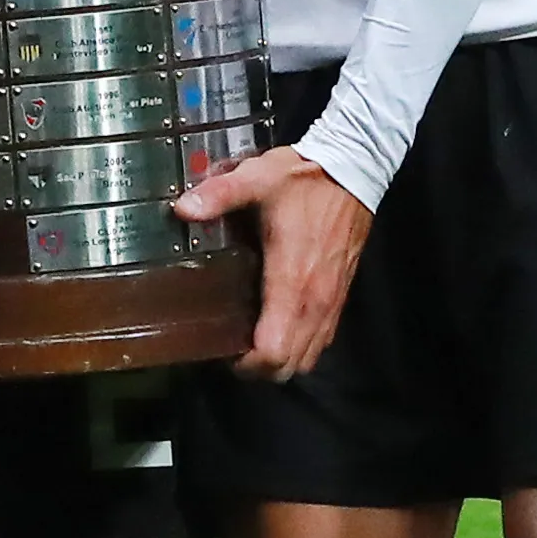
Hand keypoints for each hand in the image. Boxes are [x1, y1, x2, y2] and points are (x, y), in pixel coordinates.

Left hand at [174, 142, 371, 378]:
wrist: (354, 169)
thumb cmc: (304, 179)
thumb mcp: (256, 179)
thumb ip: (218, 195)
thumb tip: (182, 209)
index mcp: (292, 281)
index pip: (274, 352)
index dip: (246, 363)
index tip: (222, 348)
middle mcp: (315, 301)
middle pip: (288, 367)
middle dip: (258, 368)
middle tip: (231, 347)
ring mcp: (331, 302)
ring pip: (308, 358)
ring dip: (280, 359)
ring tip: (252, 341)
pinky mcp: (341, 297)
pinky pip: (320, 341)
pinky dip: (299, 345)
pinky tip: (278, 325)